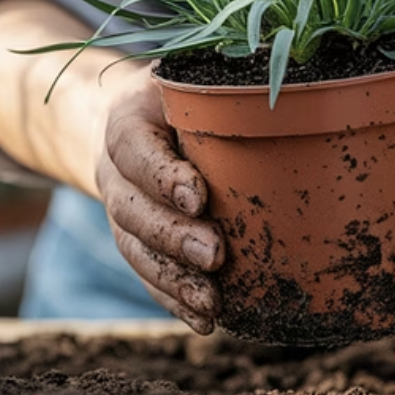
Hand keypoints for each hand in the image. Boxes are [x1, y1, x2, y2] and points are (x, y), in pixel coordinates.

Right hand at [94, 66, 224, 333]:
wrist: (126, 120)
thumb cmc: (172, 94)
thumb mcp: (184, 75)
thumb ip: (214, 84)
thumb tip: (282, 78)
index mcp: (125, 122)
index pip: (135, 150)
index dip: (162, 175)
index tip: (199, 195)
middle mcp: (113, 170)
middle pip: (132, 209)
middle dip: (172, 236)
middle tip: (214, 254)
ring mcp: (120, 209)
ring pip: (135, 249)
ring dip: (172, 279)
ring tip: (211, 302)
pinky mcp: (133, 240)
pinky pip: (147, 274)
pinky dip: (173, 299)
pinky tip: (205, 319)